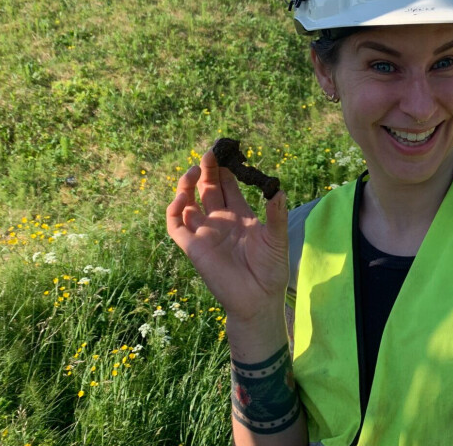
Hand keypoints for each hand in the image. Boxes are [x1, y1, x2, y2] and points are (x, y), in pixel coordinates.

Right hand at [166, 150, 288, 323]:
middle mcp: (220, 220)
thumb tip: (279, 188)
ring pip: (188, 203)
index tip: (226, 152)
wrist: (259, 299)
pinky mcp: (193, 248)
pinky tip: (182, 199)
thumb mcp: (276, 238)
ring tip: (193, 171)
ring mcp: (205, 233)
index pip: (227, 185)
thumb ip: (276, 214)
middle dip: (206, 170)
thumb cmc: (271, 269)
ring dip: (186, 186)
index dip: (225, 169)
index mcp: (239, 214)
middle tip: (210, 153)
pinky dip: (174, 210)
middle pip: (207, 188)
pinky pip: (175, 226)